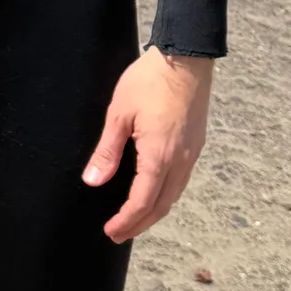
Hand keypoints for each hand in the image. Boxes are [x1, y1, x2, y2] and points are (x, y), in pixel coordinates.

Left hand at [84, 50, 214, 243]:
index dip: (125, 221)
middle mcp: (180, 160)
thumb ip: (107, 151)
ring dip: (154, 211)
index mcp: (159, 156)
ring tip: (136, 219)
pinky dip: (166, 194)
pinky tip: (155, 190)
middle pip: (161, 206)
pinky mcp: (196, 142)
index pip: (141, 202)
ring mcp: (192, 152)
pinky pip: (181, 179)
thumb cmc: (150, 81)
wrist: (186, 57)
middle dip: (140, 224)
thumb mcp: (119, 114)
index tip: (110, 231)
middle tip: (119, 234)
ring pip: (174, 194)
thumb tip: (94, 181)